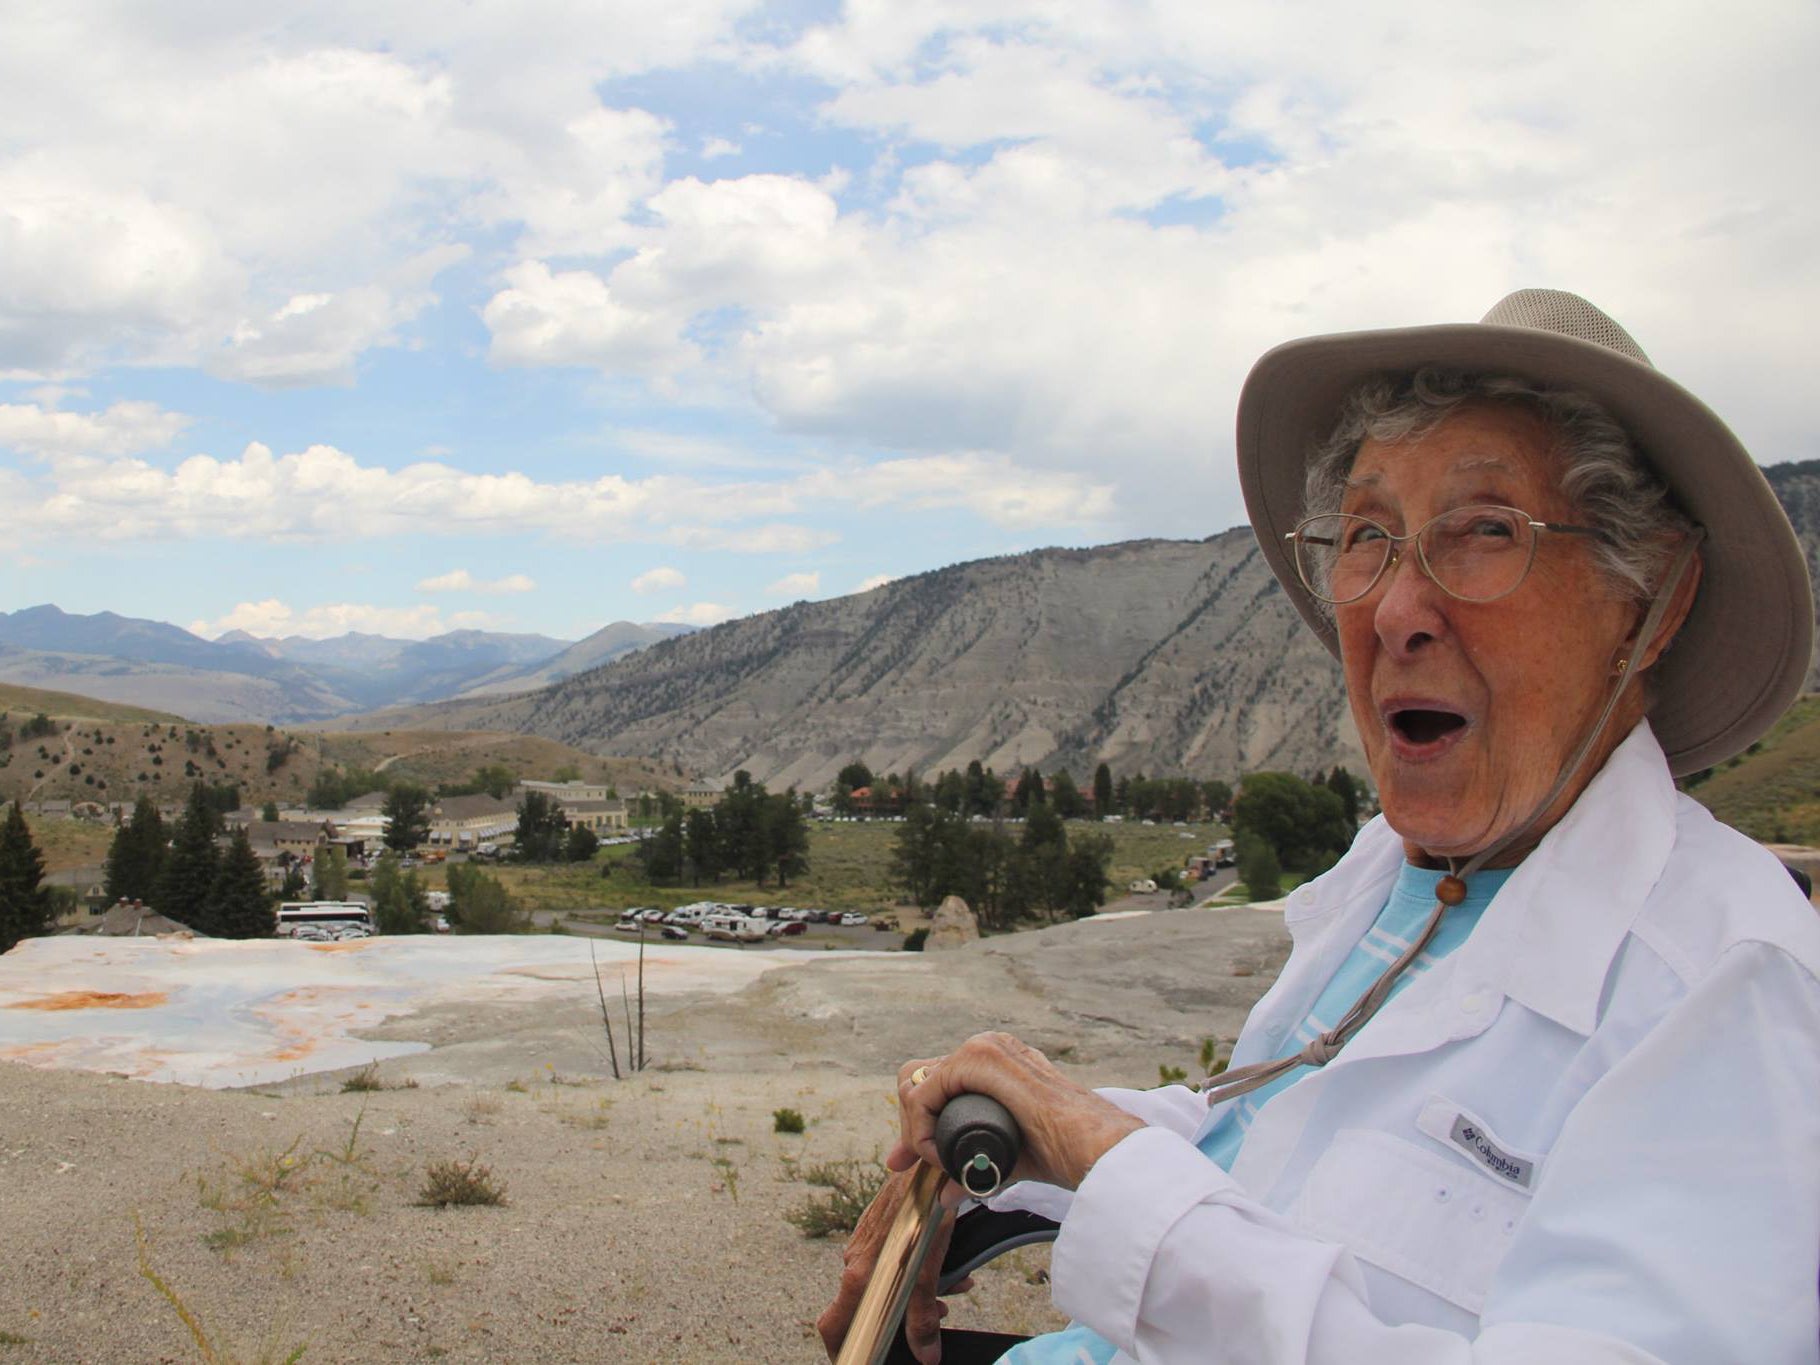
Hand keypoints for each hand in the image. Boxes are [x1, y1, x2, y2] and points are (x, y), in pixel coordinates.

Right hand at [817, 1114, 965, 1363]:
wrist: (932, 1165)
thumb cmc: (925, 1213)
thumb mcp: (928, 1270)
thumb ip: (922, 1315)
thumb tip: (925, 1356)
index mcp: (859, 1275)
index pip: (833, 1325)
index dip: (840, 1350)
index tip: (858, 1359)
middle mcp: (855, 1259)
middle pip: (870, 1306)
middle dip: (903, 1317)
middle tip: (938, 1312)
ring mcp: (865, 1241)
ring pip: (886, 1283)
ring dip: (918, 1292)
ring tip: (953, 1285)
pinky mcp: (878, 1226)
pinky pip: (892, 1261)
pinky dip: (916, 1270)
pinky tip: (947, 1264)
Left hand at [888, 1033, 1145, 1191]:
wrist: (1093, 1146)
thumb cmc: (1065, 1151)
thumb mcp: (1006, 1157)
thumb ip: (976, 1170)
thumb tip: (946, 1196)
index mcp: (997, 1062)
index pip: (935, 1082)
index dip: (916, 1122)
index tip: (907, 1161)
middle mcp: (987, 1047)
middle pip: (918, 1078)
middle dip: (909, 1124)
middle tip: (907, 1163)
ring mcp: (982, 1049)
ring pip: (915, 1083)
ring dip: (915, 1128)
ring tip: (939, 1164)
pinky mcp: (977, 1059)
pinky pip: (922, 1093)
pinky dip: (920, 1128)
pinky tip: (937, 1153)